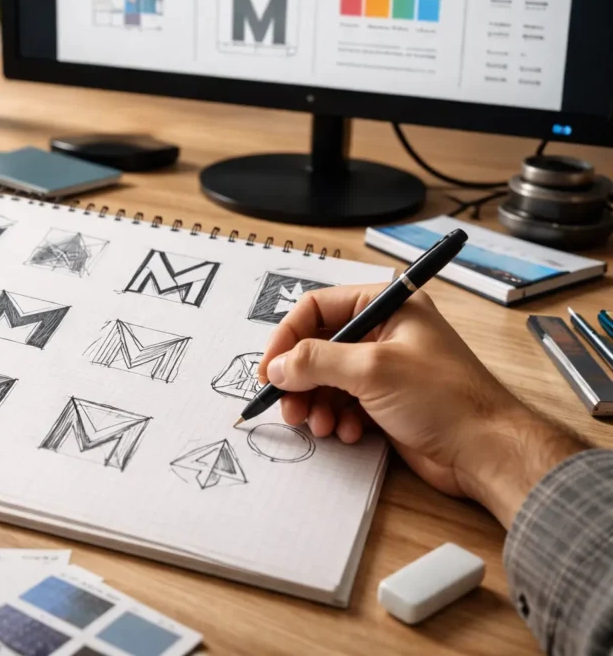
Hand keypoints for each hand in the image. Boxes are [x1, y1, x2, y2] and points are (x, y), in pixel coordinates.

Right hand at [257, 284, 583, 527]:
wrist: (486, 452)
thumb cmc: (442, 398)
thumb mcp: (372, 370)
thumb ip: (317, 362)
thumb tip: (278, 367)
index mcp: (387, 306)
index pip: (317, 308)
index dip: (288, 338)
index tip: (270, 371)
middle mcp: (384, 332)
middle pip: (318, 347)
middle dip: (301, 379)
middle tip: (289, 408)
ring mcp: (385, 369)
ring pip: (327, 380)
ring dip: (317, 404)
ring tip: (321, 426)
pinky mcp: (386, 402)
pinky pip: (344, 404)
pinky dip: (338, 419)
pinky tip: (348, 434)